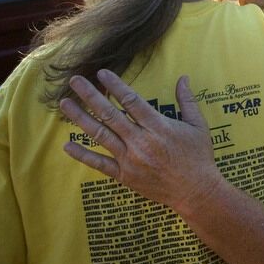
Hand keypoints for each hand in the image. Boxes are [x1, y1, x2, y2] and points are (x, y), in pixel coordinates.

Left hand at [59, 69, 221, 212]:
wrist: (195, 191)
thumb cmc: (199, 156)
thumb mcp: (198, 125)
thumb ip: (187, 100)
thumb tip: (183, 77)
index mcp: (158, 127)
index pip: (131, 101)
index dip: (115, 85)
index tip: (101, 73)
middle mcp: (140, 141)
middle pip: (110, 114)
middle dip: (90, 95)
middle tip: (75, 81)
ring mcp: (130, 159)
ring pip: (100, 135)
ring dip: (80, 119)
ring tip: (65, 105)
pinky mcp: (125, 175)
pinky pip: (100, 164)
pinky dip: (82, 155)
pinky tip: (67, 145)